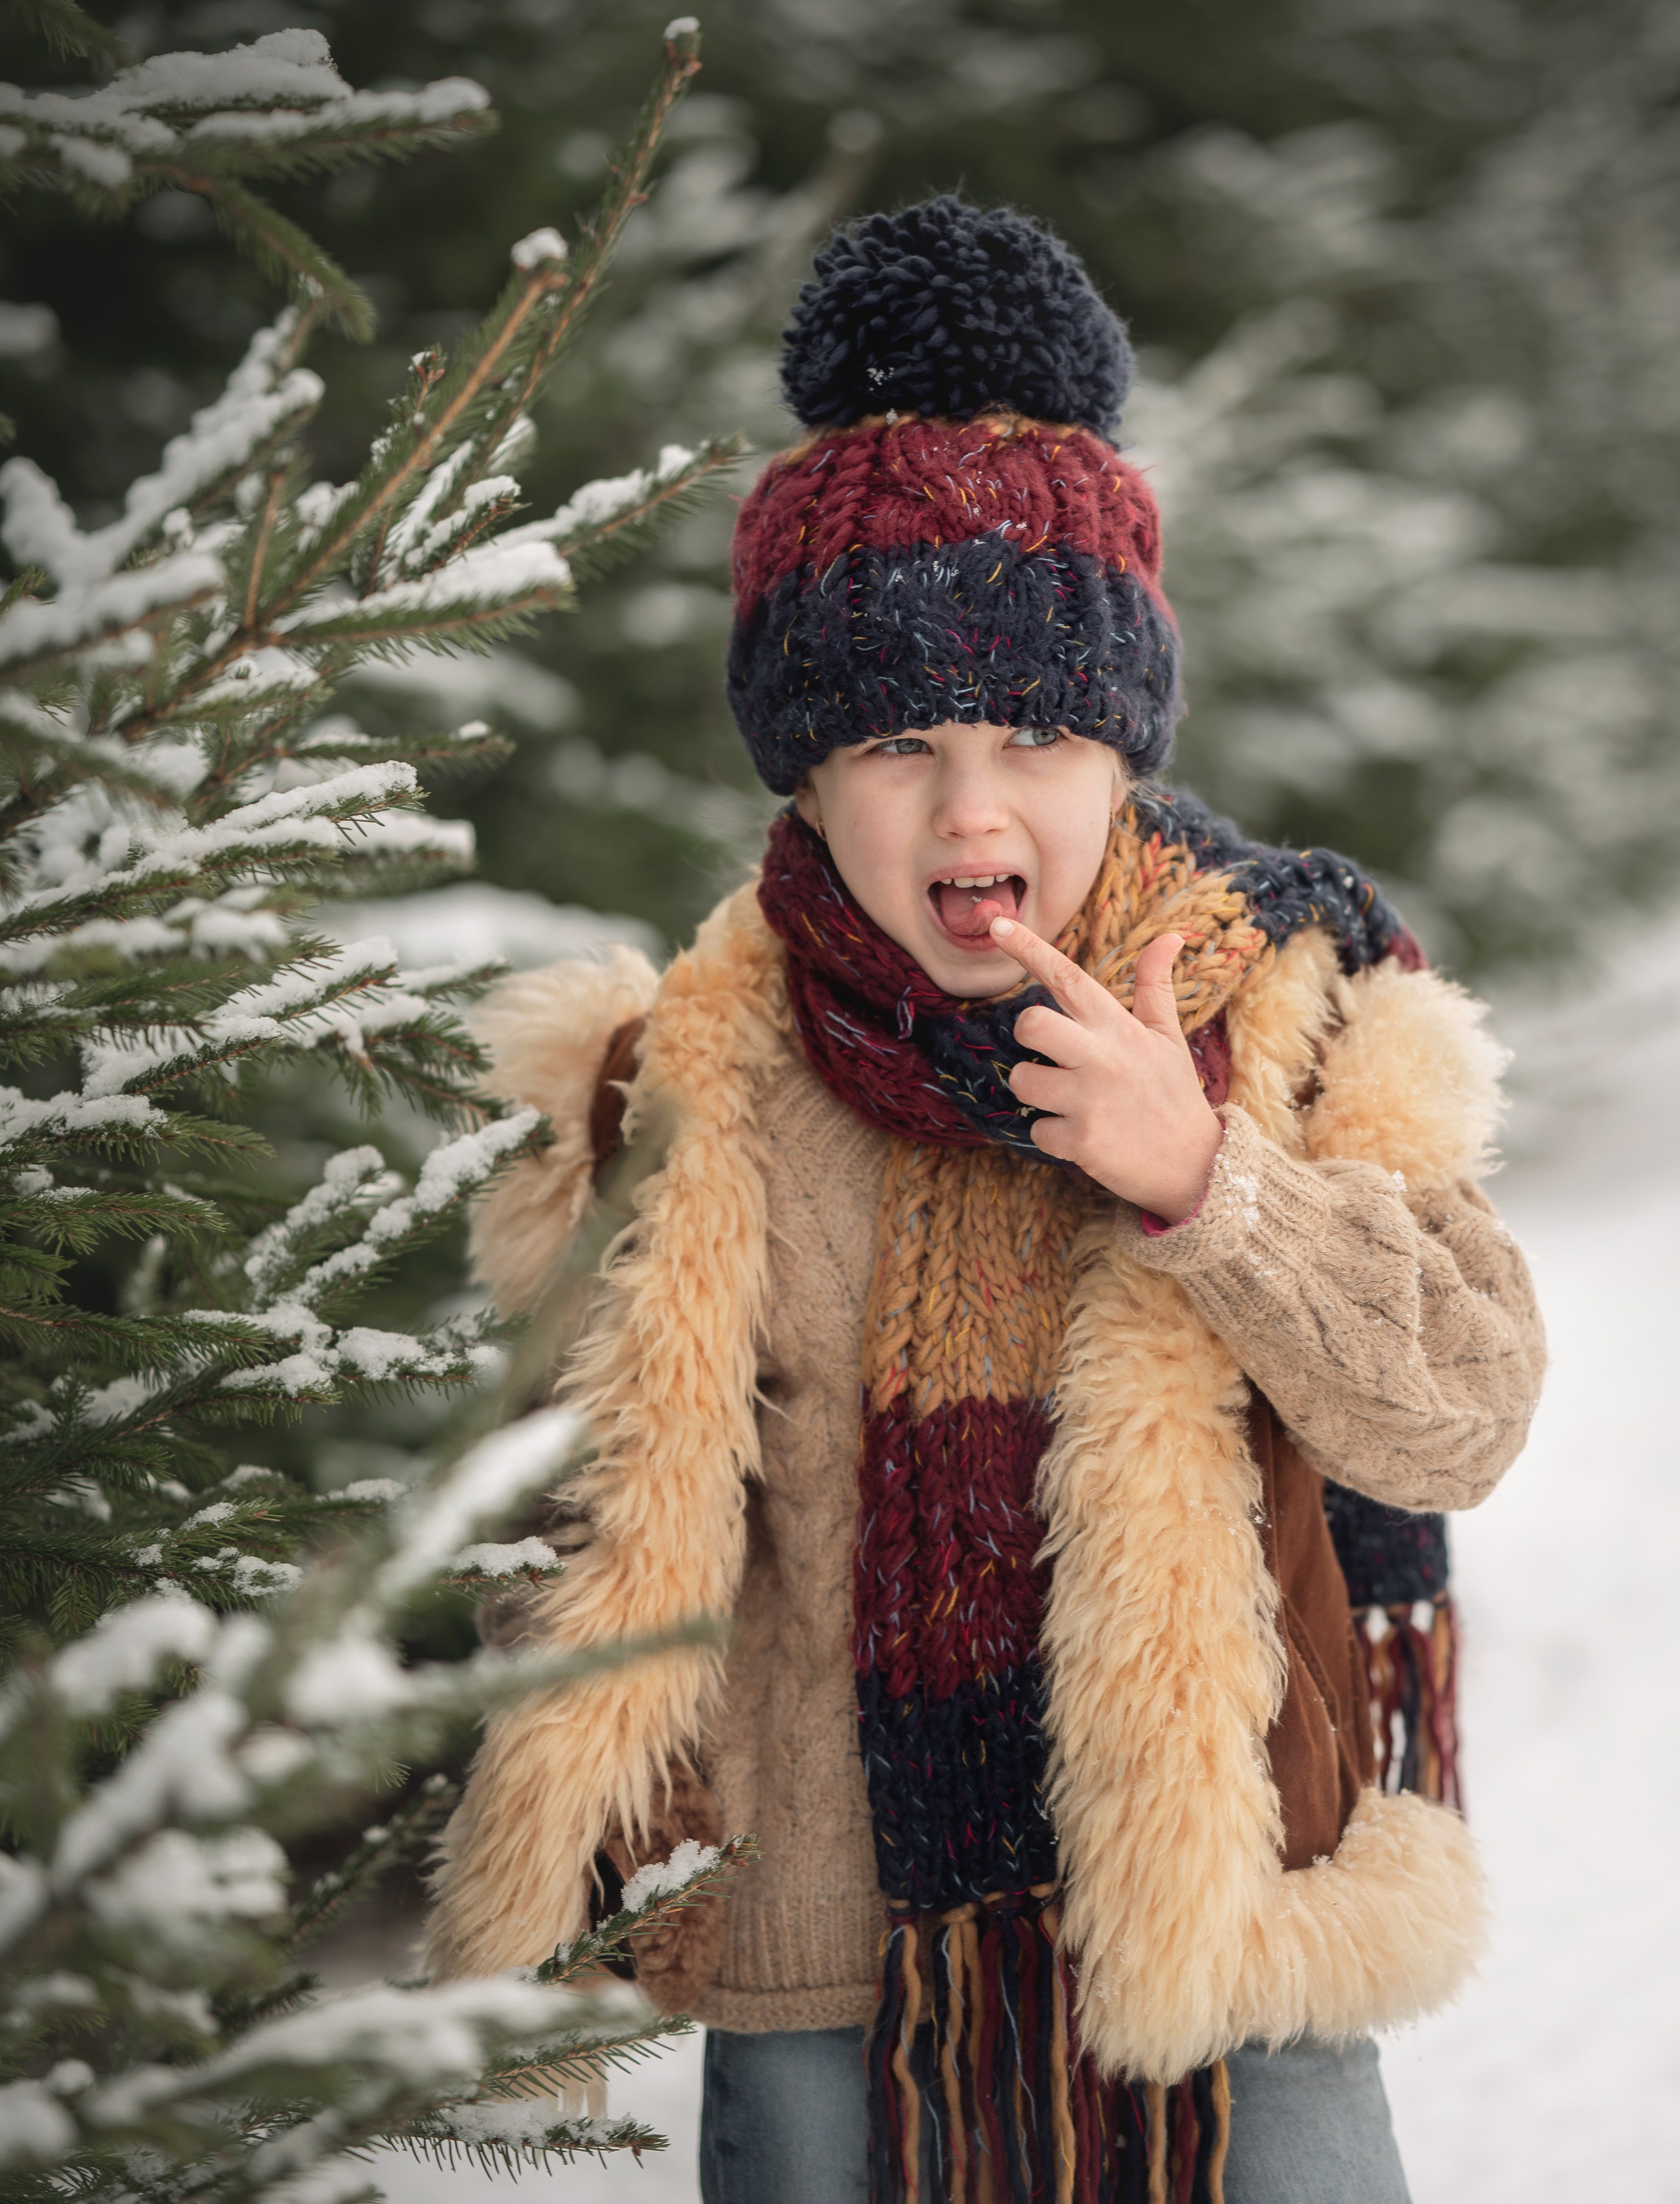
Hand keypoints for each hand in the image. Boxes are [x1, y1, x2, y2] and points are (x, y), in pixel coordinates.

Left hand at [990, 916, 1224, 1221]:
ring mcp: (1089, 1100)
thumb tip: (1171, 936)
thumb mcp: (1168, 1038)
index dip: (1030, 948)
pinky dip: (1052, 1137)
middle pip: (1031, 1024)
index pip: (1069, 979)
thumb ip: (1156, 987)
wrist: (1196, 1166)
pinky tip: (1083, 1137)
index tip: (997, 924)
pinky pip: (1036, 1131)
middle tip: (1050, 1052)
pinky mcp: (1080, 1142)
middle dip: (1026, 1033)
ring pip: (1022, 1080)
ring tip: (1072, 1102)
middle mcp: (1102, 1058)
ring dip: (1037, 1092)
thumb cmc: (1173, 1095)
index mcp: (1120, 1028)